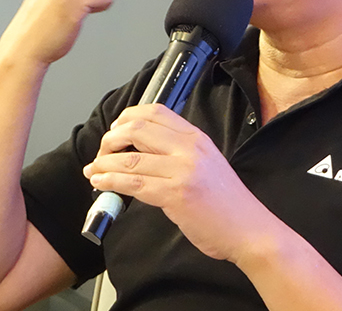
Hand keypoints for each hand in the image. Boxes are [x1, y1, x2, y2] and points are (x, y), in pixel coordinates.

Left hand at [83, 104, 272, 262]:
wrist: (248, 229)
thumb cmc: (226, 203)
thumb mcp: (206, 164)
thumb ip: (178, 153)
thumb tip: (140, 151)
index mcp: (196, 138)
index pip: (155, 112)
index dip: (127, 117)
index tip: (114, 130)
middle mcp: (189, 148)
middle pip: (137, 129)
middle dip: (110, 140)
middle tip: (101, 152)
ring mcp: (183, 170)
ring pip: (130, 158)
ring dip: (104, 163)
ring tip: (93, 170)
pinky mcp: (176, 194)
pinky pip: (134, 183)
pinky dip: (111, 181)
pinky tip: (101, 182)